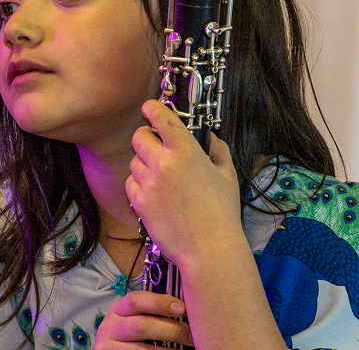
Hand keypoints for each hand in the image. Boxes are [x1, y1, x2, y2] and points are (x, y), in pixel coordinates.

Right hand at [93, 291, 193, 348]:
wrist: (114, 349)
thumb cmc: (130, 332)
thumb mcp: (134, 317)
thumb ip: (152, 311)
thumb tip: (184, 307)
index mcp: (118, 309)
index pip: (136, 300)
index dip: (160, 302)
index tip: (182, 308)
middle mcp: (110, 327)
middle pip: (142, 326)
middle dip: (171, 330)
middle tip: (191, 335)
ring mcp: (109, 347)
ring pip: (143, 349)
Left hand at [125, 99, 240, 266]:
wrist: (209, 249)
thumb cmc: (222, 212)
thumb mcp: (227, 175)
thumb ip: (217, 149)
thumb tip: (209, 137)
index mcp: (186, 150)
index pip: (161, 117)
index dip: (153, 108)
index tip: (150, 107)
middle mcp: (163, 162)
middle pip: (139, 136)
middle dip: (146, 138)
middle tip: (156, 148)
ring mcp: (148, 182)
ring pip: (134, 161)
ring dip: (144, 164)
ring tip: (161, 178)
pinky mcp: (139, 202)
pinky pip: (131, 183)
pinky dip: (139, 185)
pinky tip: (154, 194)